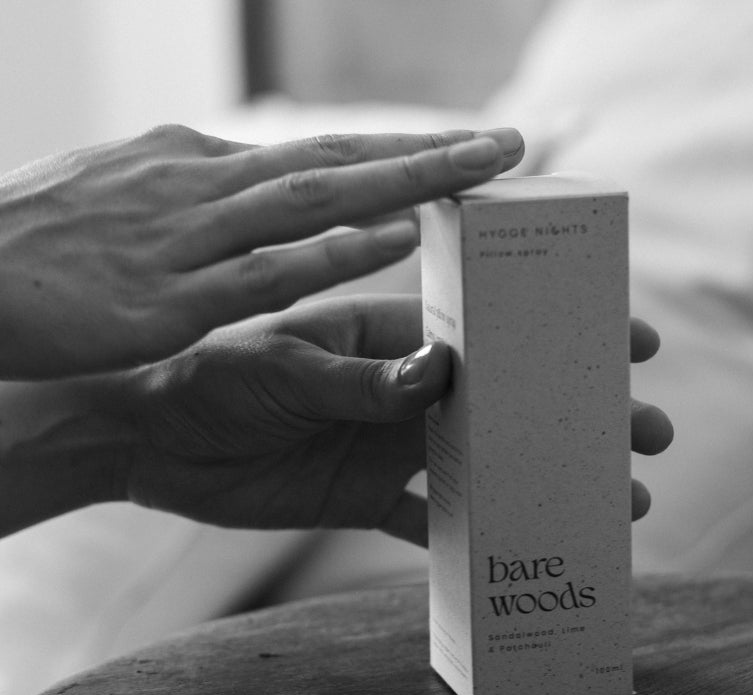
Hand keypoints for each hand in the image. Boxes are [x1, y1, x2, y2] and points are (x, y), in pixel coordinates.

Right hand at [0, 124, 522, 379]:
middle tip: (508, 141)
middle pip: (333, 158)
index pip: (308, 153)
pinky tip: (395, 240)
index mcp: (187, 163)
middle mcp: (198, 183)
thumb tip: (235, 189)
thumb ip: (184, 199)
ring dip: (405, 180)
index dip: (386, 151)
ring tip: (482, 169)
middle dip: (425, 149)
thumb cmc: (29, 247)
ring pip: (317, 197)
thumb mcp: (116, 202)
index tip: (452, 150)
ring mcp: (187, 237)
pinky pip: (267, 268)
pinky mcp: (170, 298)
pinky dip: (335, 250)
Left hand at [121, 297, 672, 544]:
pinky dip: (472, 534)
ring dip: (546, 479)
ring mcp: (391, 446)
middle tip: (652, 434)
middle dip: (581, 416)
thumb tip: (440, 374)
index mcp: (392, 336)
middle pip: (511, 403)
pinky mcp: (366, 499)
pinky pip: (431, 520)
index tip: (631, 341)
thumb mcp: (284, 369)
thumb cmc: (209, 378)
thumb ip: (360, 377)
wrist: (153, 439)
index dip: (561, 335)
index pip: (493, 331)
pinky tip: (521, 548)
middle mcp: (405, 389)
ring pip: (488, 464)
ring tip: (614, 501)